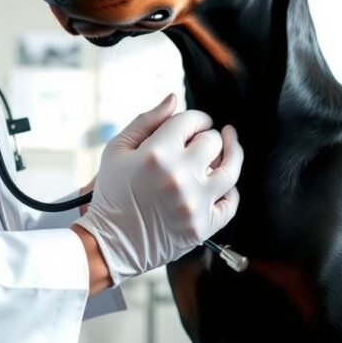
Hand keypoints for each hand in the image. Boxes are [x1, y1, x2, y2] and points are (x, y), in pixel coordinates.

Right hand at [74, 94, 242, 285]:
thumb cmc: (112, 195)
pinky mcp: (202, 226)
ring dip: (231, 154)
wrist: (110, 243)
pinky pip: (230, 203)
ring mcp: (194, 203)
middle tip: (201, 141)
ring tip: (230, 147)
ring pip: (230, 169)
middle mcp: (179, 177)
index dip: (196, 118)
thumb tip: (174, 99)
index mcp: (156, 154)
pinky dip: (229, 191)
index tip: (195, 123)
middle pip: (213, 141)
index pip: (191, 120)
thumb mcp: (117, 150)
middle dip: (207, 137)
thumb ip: (146, 120)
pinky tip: (222, 182)